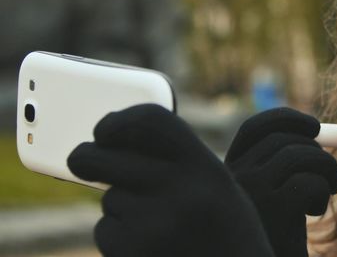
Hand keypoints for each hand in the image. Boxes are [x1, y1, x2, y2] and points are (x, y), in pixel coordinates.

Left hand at [67, 104, 273, 256]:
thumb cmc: (225, 234)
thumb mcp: (216, 188)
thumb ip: (178, 161)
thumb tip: (112, 141)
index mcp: (206, 169)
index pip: (151, 121)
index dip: (119, 121)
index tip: (104, 130)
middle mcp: (181, 190)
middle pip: (104, 158)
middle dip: (87, 159)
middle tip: (83, 161)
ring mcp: (154, 223)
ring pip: (111, 199)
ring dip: (123, 209)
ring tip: (162, 229)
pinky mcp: (133, 252)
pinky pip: (106, 231)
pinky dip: (120, 238)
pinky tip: (152, 248)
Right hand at [225, 107, 336, 256]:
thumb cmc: (274, 235)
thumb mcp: (271, 194)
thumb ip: (283, 163)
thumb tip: (320, 130)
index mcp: (228, 171)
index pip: (253, 128)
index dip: (285, 118)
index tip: (314, 126)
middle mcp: (233, 178)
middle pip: (282, 139)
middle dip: (316, 148)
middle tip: (331, 172)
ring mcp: (251, 193)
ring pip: (299, 155)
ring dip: (326, 168)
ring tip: (329, 190)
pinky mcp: (273, 210)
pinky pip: (310, 181)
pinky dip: (323, 190)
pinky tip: (314, 210)